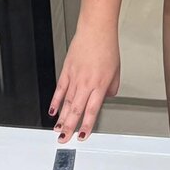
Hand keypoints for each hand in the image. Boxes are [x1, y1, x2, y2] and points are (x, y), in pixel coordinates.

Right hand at [48, 26, 119, 142]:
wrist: (96, 30)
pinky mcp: (67, 70)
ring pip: (66, 102)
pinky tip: (52, 111)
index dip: (87, 125)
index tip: (83, 136)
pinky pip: (60, 89)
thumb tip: (105, 98)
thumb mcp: (116, 71)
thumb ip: (111, 88)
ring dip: (61, 118)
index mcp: (100, 85)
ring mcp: (75, 77)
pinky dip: (55, 101)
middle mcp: (86, 83)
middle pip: (76, 110)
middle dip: (69, 127)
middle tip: (64, 139)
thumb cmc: (107, 47)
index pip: (92, 110)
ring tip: (57, 130)